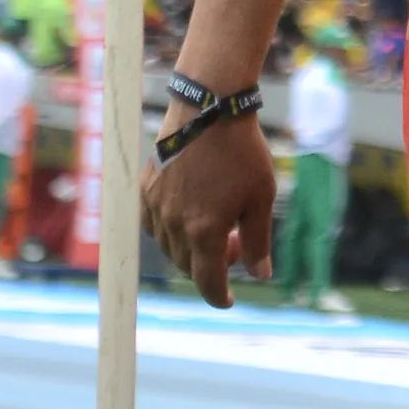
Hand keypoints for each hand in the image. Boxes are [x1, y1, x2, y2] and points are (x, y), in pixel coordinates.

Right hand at [138, 109, 273, 306]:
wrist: (211, 108)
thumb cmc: (242, 151)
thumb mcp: (261, 197)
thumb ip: (258, 240)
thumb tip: (261, 275)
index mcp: (205, 231)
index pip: (207, 282)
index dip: (220, 297)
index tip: (229, 300)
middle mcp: (174, 224)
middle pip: (188, 265)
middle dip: (212, 265)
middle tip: (236, 243)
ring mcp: (156, 206)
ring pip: (169, 247)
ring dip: (191, 247)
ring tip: (217, 221)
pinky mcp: (146, 188)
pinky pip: (153, 224)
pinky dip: (170, 229)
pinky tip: (188, 212)